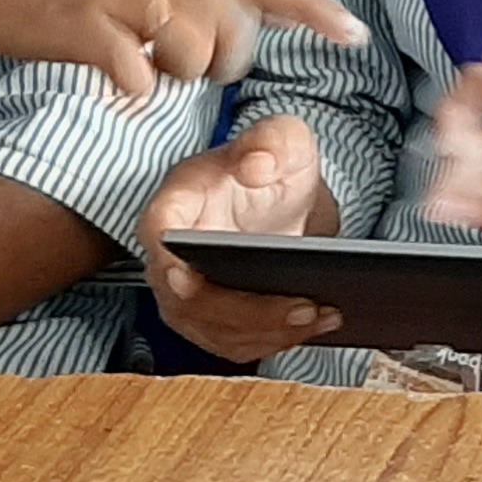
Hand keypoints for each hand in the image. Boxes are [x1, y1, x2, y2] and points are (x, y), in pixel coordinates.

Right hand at [0, 0, 366, 104]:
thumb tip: (262, 12)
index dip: (312, 9)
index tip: (354, 34)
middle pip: (235, 32)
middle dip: (218, 63)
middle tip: (175, 60)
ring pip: (193, 58)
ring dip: (173, 76)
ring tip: (141, 60)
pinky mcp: (88, 24)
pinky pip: (139, 78)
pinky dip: (133, 91)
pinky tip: (115, 79)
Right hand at [137, 115, 342, 362]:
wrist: (283, 200)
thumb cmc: (273, 165)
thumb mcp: (283, 137)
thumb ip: (271, 141)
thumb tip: (256, 165)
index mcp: (178, 203)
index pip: (158, 232)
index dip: (163, 258)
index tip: (183, 276)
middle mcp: (171, 256)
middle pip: (188, 300)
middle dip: (246, 311)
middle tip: (305, 306)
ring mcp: (187, 295)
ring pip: (215, 331)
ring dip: (269, 332)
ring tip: (324, 315)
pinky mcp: (214, 321)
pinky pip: (237, 344)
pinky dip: (276, 341)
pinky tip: (319, 325)